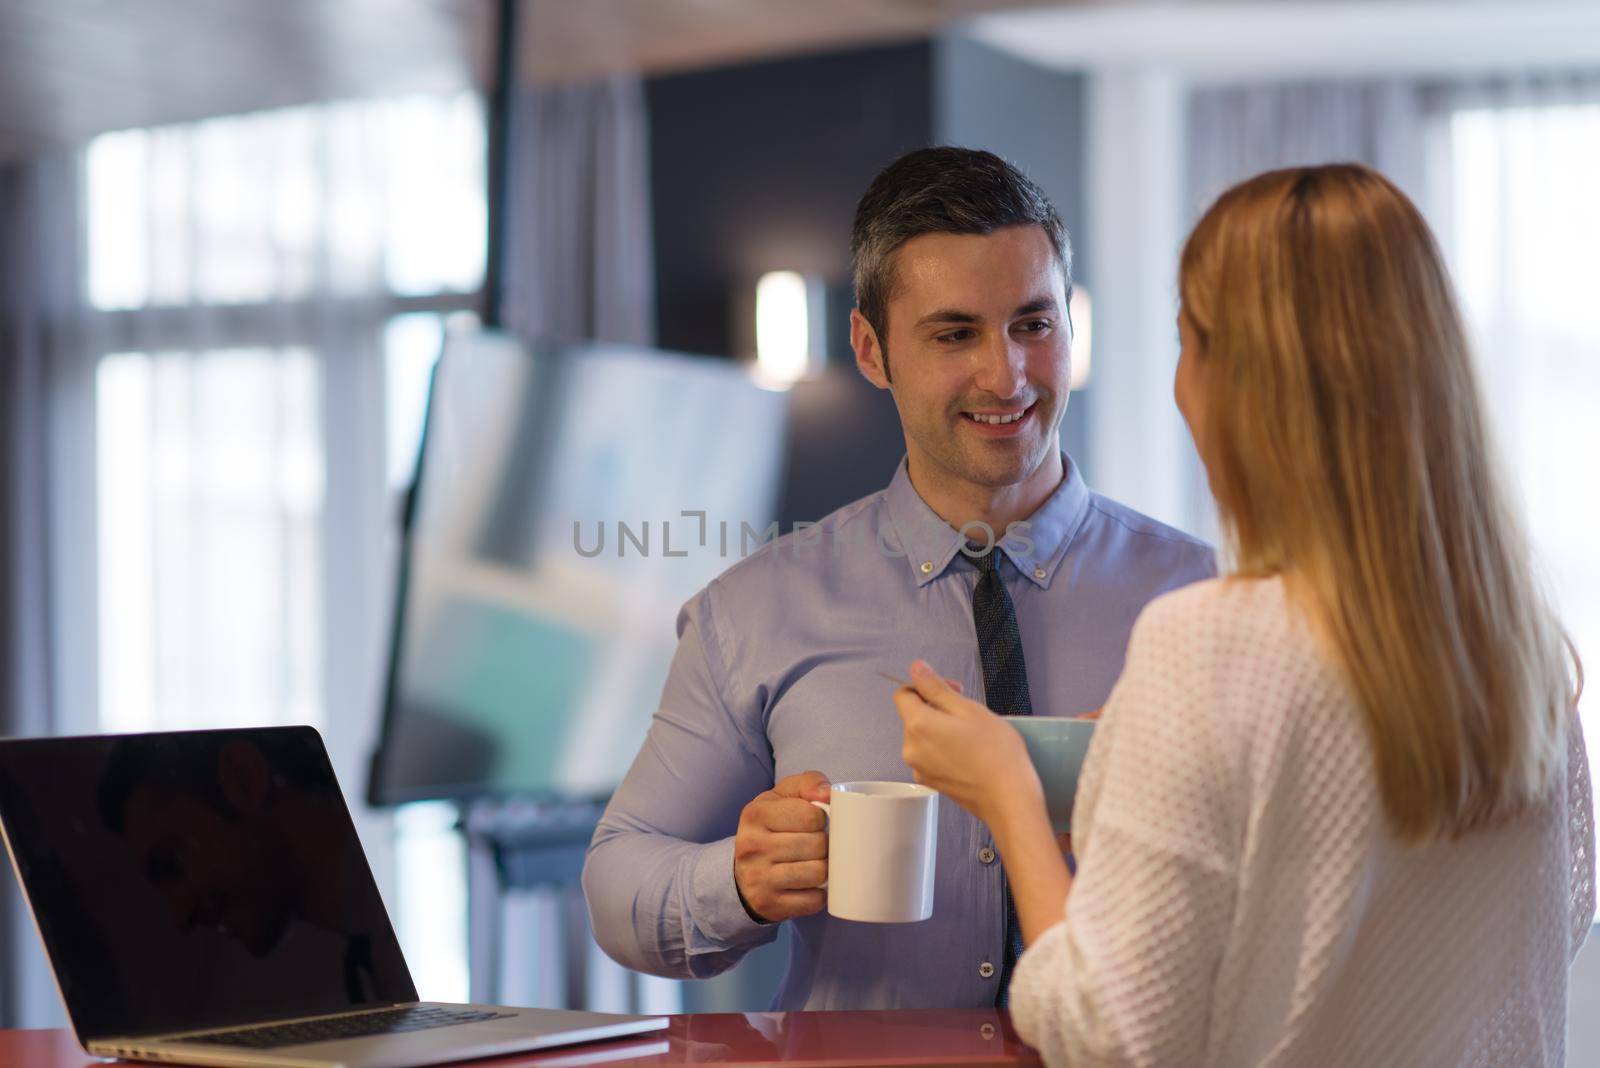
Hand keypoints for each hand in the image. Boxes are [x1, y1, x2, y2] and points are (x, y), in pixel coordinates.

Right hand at [732, 770, 830, 922]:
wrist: (743, 873)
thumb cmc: (772, 827)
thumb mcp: (782, 797)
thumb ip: (808, 783)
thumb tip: (828, 794)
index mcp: (755, 814)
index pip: (810, 815)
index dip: (821, 819)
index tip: (813, 823)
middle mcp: (752, 846)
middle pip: (817, 845)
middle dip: (824, 845)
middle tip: (816, 845)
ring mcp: (759, 878)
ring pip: (818, 873)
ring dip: (824, 869)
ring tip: (814, 863)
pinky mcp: (770, 905)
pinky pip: (814, 900)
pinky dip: (819, 894)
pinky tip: (809, 885)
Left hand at [895, 660, 1042, 827]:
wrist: (1008, 798)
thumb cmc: (996, 754)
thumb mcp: (969, 709)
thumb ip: (937, 687)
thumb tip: (916, 668)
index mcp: (918, 725)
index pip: (904, 694)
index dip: (926, 686)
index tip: (951, 690)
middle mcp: (911, 748)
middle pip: (914, 715)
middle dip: (937, 708)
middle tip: (969, 713)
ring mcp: (919, 768)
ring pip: (923, 735)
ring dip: (941, 729)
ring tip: (971, 736)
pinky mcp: (930, 781)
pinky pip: (930, 755)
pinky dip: (944, 749)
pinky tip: (968, 753)